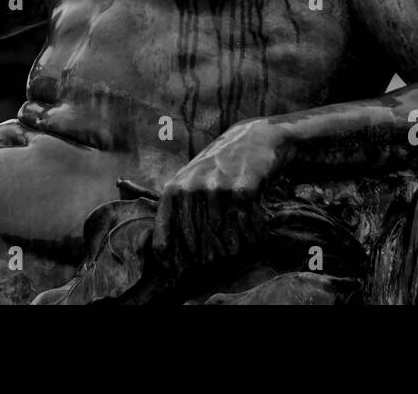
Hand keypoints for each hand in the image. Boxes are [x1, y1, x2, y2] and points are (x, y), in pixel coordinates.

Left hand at [153, 118, 287, 276]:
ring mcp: (217, 188)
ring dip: (229, 254)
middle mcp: (192, 188)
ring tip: (234, 259)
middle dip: (203, 264)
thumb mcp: (189, 180)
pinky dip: (249, 237)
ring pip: (220, 239)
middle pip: (193, 245)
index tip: (177, 278)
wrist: (254, 139)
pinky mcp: (242, 189)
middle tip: (212, 273)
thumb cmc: (218, 165)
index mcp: (174, 189)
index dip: (170, 263)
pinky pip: (243, 227)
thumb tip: (165, 254)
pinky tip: (253, 238)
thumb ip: (176, 209)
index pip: (164, 238)